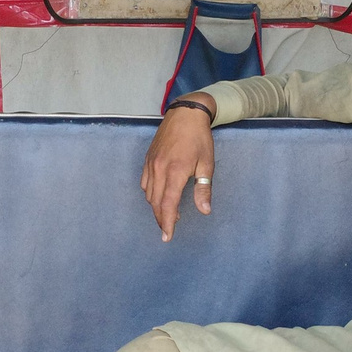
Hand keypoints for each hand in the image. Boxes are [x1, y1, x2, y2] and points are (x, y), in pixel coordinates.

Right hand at [142, 102, 215, 240]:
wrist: (185, 114)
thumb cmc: (199, 139)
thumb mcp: (206, 164)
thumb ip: (203, 189)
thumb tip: (204, 211)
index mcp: (175, 172)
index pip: (168, 204)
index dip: (167, 223)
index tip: (168, 237)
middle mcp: (159, 169)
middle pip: (156, 203)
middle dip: (161, 219)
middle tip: (167, 230)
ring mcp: (151, 164)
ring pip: (149, 194)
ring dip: (156, 207)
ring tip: (168, 214)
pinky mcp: (147, 159)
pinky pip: (145, 183)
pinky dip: (150, 194)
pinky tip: (159, 196)